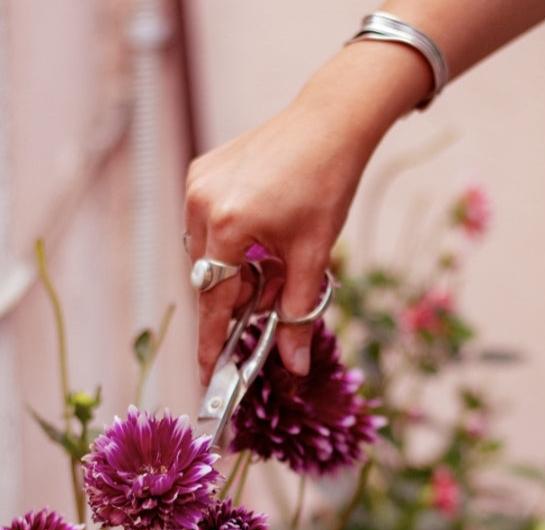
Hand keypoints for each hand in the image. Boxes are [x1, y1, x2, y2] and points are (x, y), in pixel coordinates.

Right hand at [183, 39, 433, 384]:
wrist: (330, 123)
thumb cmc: (327, 184)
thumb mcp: (314, 256)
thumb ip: (298, 314)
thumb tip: (294, 366)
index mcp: (227, 224)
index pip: (214, 301)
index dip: (212, 342)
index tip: (207, 373)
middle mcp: (202, 202)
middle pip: (211, 279)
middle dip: (241, 298)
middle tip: (273, 299)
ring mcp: (197, 183)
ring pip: (209, 254)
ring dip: (238, 270)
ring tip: (276, 259)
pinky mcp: (202, 171)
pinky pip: (208, 226)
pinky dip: (232, 243)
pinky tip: (264, 235)